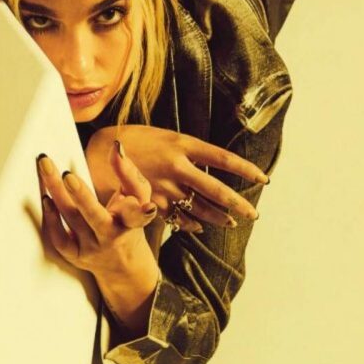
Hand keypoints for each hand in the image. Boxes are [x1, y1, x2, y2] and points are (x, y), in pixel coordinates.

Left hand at [35, 151, 158, 281]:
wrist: (122, 264)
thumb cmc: (127, 221)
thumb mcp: (137, 198)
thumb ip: (128, 173)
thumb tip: (116, 146)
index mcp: (132, 221)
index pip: (136, 213)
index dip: (134, 205)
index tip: (130, 195)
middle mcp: (112, 236)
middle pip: (95, 217)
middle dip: (81, 196)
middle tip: (67, 175)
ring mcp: (92, 248)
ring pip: (73, 221)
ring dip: (58, 196)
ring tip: (46, 171)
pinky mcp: (76, 256)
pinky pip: (61, 241)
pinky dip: (52, 221)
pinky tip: (46, 200)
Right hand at [85, 125, 268, 232]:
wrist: (100, 154)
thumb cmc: (134, 141)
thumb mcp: (164, 137)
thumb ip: (187, 152)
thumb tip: (209, 166)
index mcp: (183, 145)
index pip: (223, 159)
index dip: (246, 169)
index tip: (263, 178)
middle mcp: (178, 167)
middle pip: (217, 189)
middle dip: (239, 204)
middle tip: (254, 214)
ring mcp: (166, 187)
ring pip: (200, 208)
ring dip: (219, 217)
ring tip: (232, 222)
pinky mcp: (153, 203)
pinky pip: (179, 218)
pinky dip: (192, 223)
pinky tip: (200, 226)